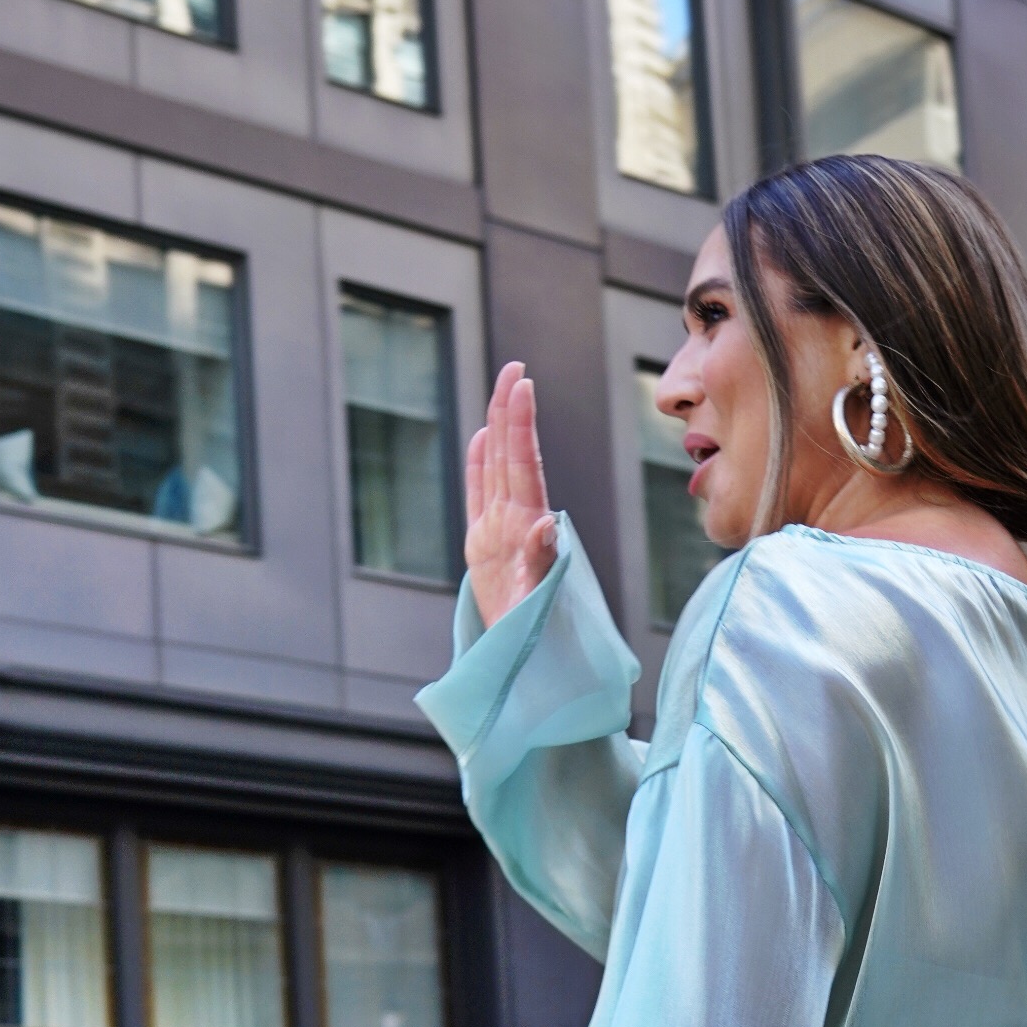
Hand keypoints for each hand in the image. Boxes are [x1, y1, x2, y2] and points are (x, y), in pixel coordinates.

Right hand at [464, 363, 559, 626]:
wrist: (520, 658)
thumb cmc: (533, 634)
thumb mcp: (536, 597)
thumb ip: (540, 560)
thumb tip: (547, 524)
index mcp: (525, 526)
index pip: (523, 464)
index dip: (521, 425)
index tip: (523, 386)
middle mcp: (512, 520)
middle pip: (511, 456)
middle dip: (512, 412)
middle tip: (515, 368)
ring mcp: (497, 529)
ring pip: (496, 467)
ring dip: (499, 429)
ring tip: (503, 390)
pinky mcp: (483, 544)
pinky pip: (478, 495)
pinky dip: (479, 466)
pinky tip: (481, 437)